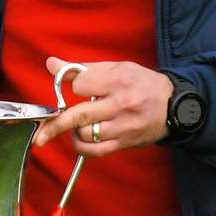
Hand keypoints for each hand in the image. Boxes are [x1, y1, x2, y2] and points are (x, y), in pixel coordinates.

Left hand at [33, 58, 170, 152]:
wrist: (176, 106)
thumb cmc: (142, 83)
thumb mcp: (117, 67)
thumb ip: (81, 68)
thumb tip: (51, 64)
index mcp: (118, 80)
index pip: (81, 85)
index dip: (75, 85)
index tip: (80, 87)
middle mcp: (121, 104)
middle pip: (80, 115)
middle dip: (56, 124)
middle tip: (40, 133)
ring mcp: (123, 126)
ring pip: (86, 134)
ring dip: (74, 131)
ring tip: (77, 125)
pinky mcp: (125, 142)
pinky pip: (96, 151)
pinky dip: (83, 148)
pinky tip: (80, 139)